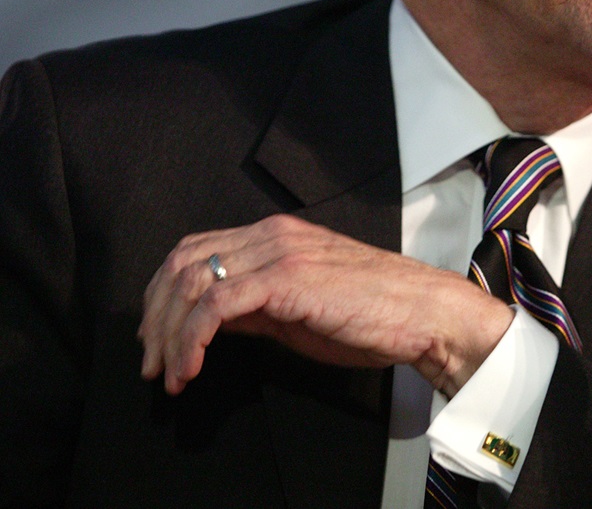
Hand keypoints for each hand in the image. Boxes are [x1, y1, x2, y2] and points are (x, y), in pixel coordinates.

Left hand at [138, 214, 513, 396]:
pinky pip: (216, 304)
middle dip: (155, 317)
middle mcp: (273, 234)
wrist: (423, 312)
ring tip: (171, 373)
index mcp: (277, 235)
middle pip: (183, 262)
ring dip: (168, 334)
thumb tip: (216, 320)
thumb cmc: (376, 313)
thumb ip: (257, 304)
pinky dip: (192, 340)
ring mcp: (280, 252)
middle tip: (153, 361)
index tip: (157, 338)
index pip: (195, 250)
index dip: (162, 295)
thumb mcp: (302, 307)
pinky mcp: (287, 278)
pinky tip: (193, 368)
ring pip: (192, 281)